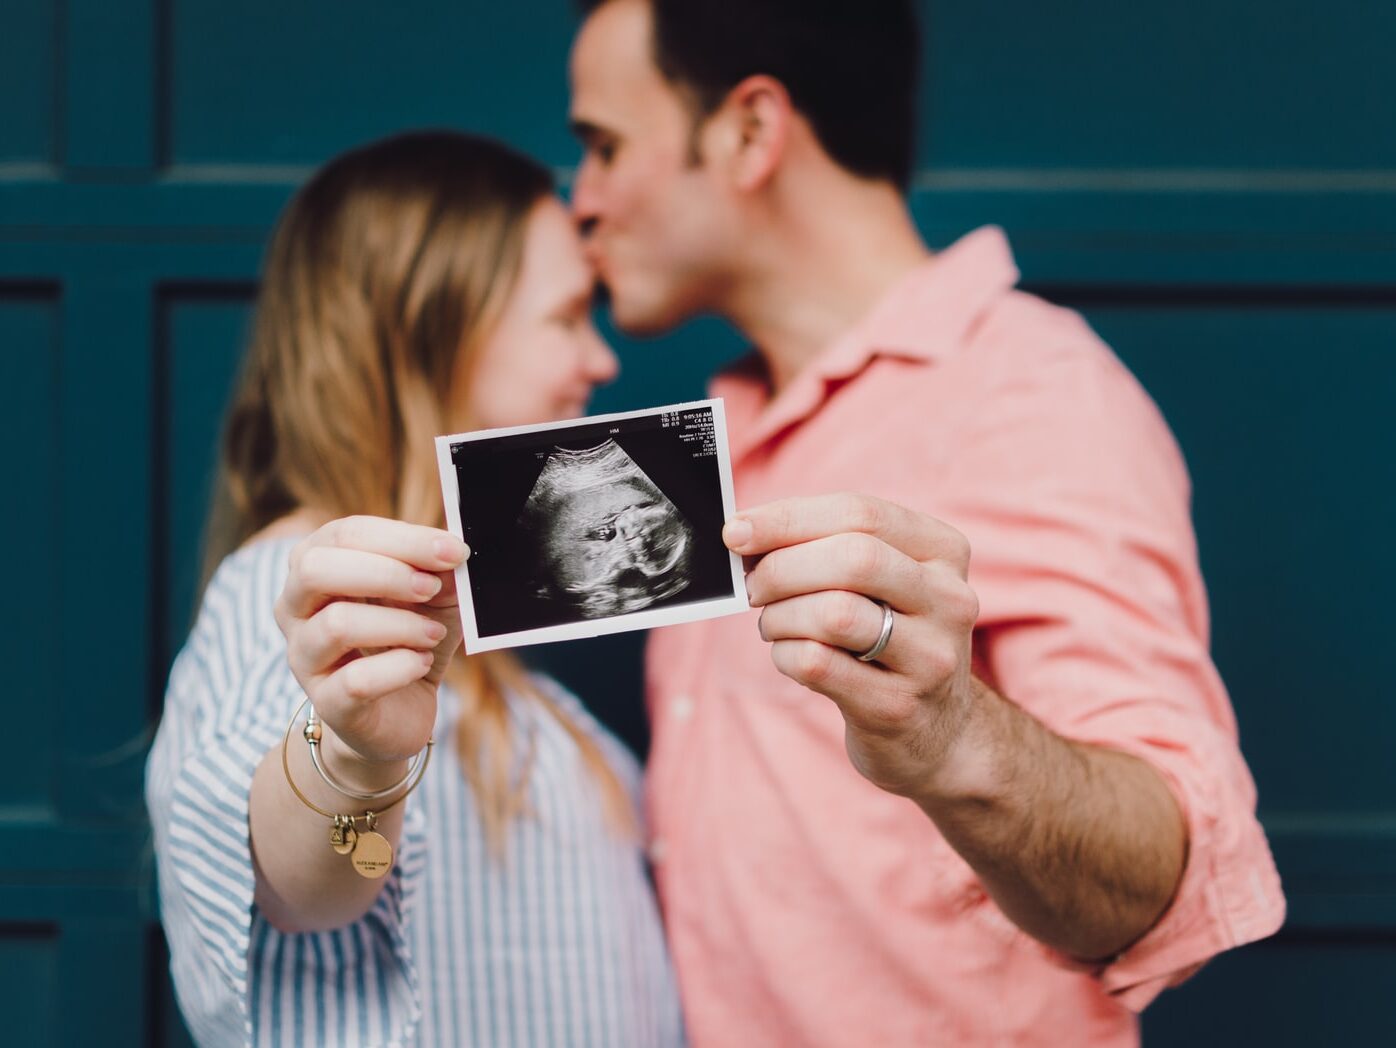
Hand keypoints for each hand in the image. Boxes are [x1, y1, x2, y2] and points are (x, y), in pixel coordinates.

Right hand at [274, 516, 468, 779]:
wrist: (399, 713)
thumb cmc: (408, 639)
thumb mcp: (432, 597)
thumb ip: (440, 570)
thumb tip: (453, 549)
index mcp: (316, 566)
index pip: (345, 534)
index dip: (403, 538)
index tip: (453, 551)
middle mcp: (295, 608)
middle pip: (316, 569)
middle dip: (386, 573)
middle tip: (431, 588)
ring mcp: (304, 657)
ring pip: (336, 624)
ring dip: (399, 624)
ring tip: (433, 634)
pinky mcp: (327, 703)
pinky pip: (356, 680)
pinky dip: (400, 667)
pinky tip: (421, 664)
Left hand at [726, 493, 981, 798]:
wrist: (937, 732)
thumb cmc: (889, 639)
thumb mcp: (882, 584)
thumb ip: (826, 547)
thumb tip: (745, 533)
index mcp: (944, 552)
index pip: (860, 514)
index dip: (788, 519)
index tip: (736, 531)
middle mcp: (949, 600)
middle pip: (853, 559)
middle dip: (782, 568)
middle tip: (752, 586)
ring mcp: (930, 658)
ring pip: (834, 613)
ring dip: (781, 615)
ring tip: (773, 624)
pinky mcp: (898, 706)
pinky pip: (819, 664)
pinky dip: (785, 654)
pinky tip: (788, 655)